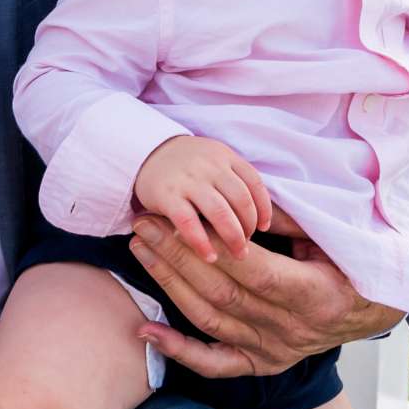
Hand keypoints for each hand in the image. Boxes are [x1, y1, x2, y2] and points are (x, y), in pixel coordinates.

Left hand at [128, 212, 400, 377]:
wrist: (372, 310)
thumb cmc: (350, 264)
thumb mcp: (329, 236)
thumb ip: (286, 220)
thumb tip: (241, 198)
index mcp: (314, 294)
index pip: (252, 270)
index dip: (211, 245)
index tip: (176, 216)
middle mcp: (291, 330)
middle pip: (222, 293)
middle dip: (177, 254)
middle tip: (145, 223)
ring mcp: (274, 351)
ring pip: (211, 320)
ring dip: (169, 285)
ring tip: (141, 250)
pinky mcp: (260, 364)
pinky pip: (215, 363)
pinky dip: (179, 350)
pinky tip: (147, 331)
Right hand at [134, 134, 272, 260]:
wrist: (144, 152)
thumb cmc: (186, 165)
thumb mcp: (213, 160)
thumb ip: (234, 179)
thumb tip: (260, 216)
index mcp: (224, 156)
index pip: (254, 183)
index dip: (263, 209)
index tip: (264, 227)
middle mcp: (209, 166)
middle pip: (241, 200)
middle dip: (249, 228)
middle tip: (247, 245)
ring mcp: (188, 180)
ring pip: (220, 212)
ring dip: (233, 237)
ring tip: (237, 254)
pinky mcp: (167, 195)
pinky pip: (189, 222)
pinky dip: (202, 242)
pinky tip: (209, 256)